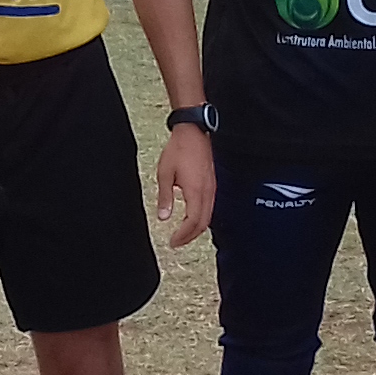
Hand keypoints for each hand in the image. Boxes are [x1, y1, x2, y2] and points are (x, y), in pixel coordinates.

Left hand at [155, 123, 214, 249]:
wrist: (193, 132)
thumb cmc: (179, 149)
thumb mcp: (165, 174)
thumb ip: (164, 197)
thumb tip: (163, 217)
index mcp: (196, 191)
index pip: (192, 222)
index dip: (183, 236)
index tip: (173, 242)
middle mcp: (207, 192)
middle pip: (203, 224)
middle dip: (190, 236)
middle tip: (177, 242)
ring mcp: (212, 188)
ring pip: (208, 217)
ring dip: (196, 228)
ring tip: (182, 233)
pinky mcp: (212, 184)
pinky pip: (210, 207)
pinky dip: (201, 218)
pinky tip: (191, 218)